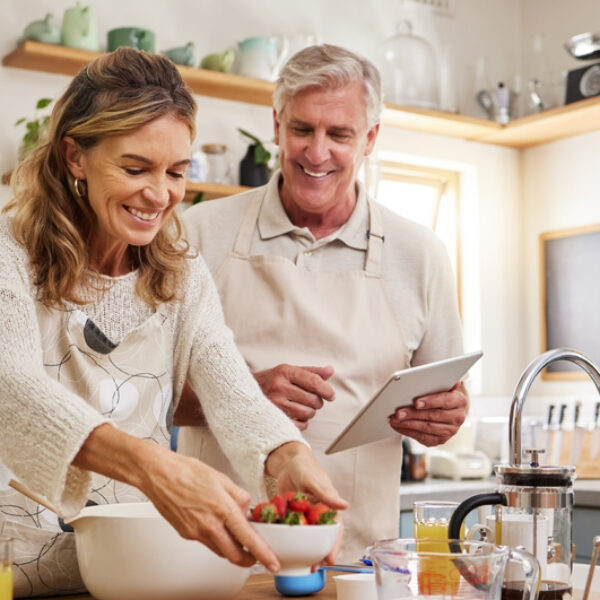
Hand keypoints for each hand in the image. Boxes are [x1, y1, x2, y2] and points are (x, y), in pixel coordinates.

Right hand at [142, 451, 281, 570]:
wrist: (159, 474)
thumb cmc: (187, 471)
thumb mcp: (222, 478)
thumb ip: (239, 496)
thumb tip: (247, 510)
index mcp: (223, 508)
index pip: (248, 539)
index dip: (263, 554)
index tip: (273, 563)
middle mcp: (209, 525)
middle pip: (234, 555)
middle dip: (248, 559)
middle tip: (256, 554)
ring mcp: (195, 532)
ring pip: (220, 551)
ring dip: (232, 549)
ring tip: (236, 536)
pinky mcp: (185, 534)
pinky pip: (206, 542)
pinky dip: (216, 538)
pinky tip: (215, 525)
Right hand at [254, 365, 334, 429]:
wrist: (242, 394)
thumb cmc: (270, 382)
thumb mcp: (288, 372)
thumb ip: (311, 372)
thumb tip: (330, 370)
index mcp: (285, 372)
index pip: (314, 382)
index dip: (327, 390)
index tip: (330, 395)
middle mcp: (279, 387)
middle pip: (314, 400)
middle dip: (316, 401)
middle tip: (309, 400)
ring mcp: (275, 405)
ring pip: (309, 413)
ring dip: (309, 412)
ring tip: (299, 407)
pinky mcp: (274, 420)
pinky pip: (301, 425)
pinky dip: (301, 422)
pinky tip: (293, 415)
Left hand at [266, 442, 347, 564]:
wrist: (286, 461)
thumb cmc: (305, 466)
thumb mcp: (314, 481)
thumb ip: (326, 494)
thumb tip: (344, 506)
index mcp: (328, 505)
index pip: (335, 529)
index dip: (334, 545)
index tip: (329, 559)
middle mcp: (317, 513)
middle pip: (321, 537)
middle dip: (318, 553)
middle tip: (313, 567)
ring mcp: (303, 515)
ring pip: (306, 536)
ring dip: (303, 549)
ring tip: (300, 564)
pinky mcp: (290, 515)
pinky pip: (290, 529)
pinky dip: (288, 538)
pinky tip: (282, 547)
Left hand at [388, 382, 467, 446]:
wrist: (450, 411)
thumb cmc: (443, 396)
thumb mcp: (444, 387)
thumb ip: (441, 382)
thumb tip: (442, 378)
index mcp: (460, 402)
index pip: (445, 401)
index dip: (430, 402)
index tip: (416, 402)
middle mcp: (457, 418)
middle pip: (433, 416)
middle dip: (413, 414)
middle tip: (398, 413)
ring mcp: (450, 431)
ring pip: (427, 428)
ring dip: (408, 424)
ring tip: (395, 419)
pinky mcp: (440, 440)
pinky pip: (423, 437)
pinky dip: (409, 432)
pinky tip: (399, 426)